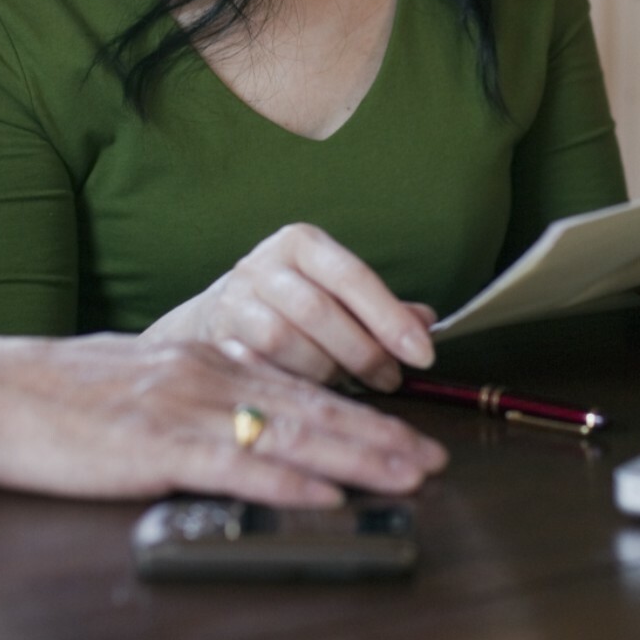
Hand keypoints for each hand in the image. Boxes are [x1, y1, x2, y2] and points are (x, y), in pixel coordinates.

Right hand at [0, 330, 447, 507]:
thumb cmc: (53, 396)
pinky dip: (287, 483)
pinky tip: (326, 496)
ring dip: (356, 457)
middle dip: (379, 437)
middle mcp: (206, 377)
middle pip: (311, 409)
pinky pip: (235, 467)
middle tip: (431, 460)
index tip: (404, 436)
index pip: (299, 387)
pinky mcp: (154, 446)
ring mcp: (183, 410)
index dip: (359, 414)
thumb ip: (194, 392)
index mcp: (204, 361)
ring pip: (290, 434)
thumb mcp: (140, 380)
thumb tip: (241, 410)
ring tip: (405, 476)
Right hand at [139, 223, 434, 391]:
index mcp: (301, 243)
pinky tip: (312, 397)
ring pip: (283, 341)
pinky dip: (290, 384)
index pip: (353, 277)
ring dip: (324, 372)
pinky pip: (256, 367)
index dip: (390, 318)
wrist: (213, 320)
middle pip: (318, 310)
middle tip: (390, 380)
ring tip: (349, 386)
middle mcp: (263, 263)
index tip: (423, 355)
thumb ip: (379, 308)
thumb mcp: (333, 293)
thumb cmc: (290, 306)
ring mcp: (233, 299)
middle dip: (362, 352)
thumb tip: (425, 323)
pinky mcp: (214, 337)